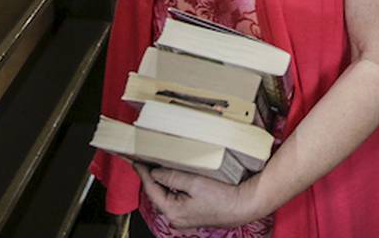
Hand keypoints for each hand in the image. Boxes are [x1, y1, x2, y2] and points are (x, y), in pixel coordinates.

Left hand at [133, 163, 267, 228]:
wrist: (243, 206)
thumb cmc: (222, 197)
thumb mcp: (194, 182)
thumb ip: (172, 177)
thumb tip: (155, 172)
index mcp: (173, 211)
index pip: (151, 189)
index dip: (143, 172)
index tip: (135, 160)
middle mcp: (175, 218)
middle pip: (157, 193)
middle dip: (150, 177)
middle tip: (143, 160)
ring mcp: (183, 217)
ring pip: (166, 196)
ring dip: (162, 181)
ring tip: (155, 166)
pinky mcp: (191, 214)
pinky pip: (176, 198)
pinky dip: (172, 187)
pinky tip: (172, 177)